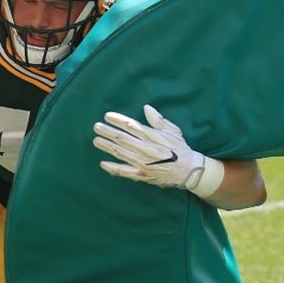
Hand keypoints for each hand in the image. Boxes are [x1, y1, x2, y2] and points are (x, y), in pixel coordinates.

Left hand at [93, 105, 223, 196]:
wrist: (187, 170)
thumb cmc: (180, 149)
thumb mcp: (173, 131)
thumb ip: (158, 120)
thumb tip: (147, 108)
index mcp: (152, 136)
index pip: (131, 126)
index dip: (118, 120)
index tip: (107, 116)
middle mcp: (145, 149)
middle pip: (122, 139)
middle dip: (108, 132)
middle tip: (96, 127)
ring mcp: (142, 163)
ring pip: (120, 153)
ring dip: (107, 146)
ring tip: (96, 140)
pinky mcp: (142, 175)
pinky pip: (124, 171)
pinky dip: (113, 168)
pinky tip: (103, 163)